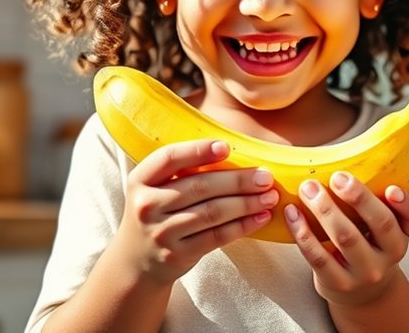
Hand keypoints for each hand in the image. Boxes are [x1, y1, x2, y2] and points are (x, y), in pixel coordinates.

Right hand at [117, 139, 278, 284]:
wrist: (137, 261)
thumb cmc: (158, 213)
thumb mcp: (157, 188)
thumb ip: (183, 171)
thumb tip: (233, 152)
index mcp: (140, 180)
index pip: (169, 158)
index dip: (198, 150)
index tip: (226, 147)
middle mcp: (146, 205)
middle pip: (199, 186)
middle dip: (238, 180)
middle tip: (266, 177)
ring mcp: (161, 232)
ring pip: (212, 212)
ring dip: (246, 203)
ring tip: (270, 196)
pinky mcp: (177, 255)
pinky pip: (217, 237)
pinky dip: (243, 225)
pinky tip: (262, 217)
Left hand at [284, 171, 408, 306]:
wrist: (360, 292)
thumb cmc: (368, 247)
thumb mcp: (382, 230)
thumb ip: (377, 203)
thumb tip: (353, 162)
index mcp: (402, 235)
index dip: (406, 203)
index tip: (391, 188)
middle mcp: (389, 255)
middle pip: (381, 224)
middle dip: (358, 197)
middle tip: (337, 176)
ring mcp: (364, 272)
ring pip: (346, 237)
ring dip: (324, 209)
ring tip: (308, 188)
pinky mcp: (338, 283)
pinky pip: (318, 256)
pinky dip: (302, 232)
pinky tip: (292, 212)